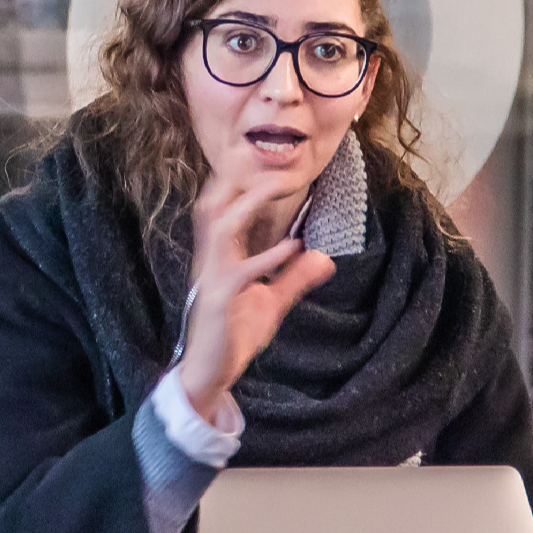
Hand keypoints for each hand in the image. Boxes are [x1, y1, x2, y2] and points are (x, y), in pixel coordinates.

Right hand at [176, 172, 336, 418]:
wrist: (208, 375)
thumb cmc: (232, 335)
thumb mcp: (270, 303)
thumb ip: (294, 279)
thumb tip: (324, 257)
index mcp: (218, 257)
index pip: (220, 208)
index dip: (235, 180)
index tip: (262, 158)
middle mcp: (210, 261)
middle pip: (213, 205)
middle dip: (239, 179)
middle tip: (275, 163)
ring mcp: (212, 279)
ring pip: (222, 228)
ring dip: (250, 204)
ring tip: (279, 187)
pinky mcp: (218, 302)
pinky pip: (241, 273)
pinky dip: (267, 257)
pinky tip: (292, 247)